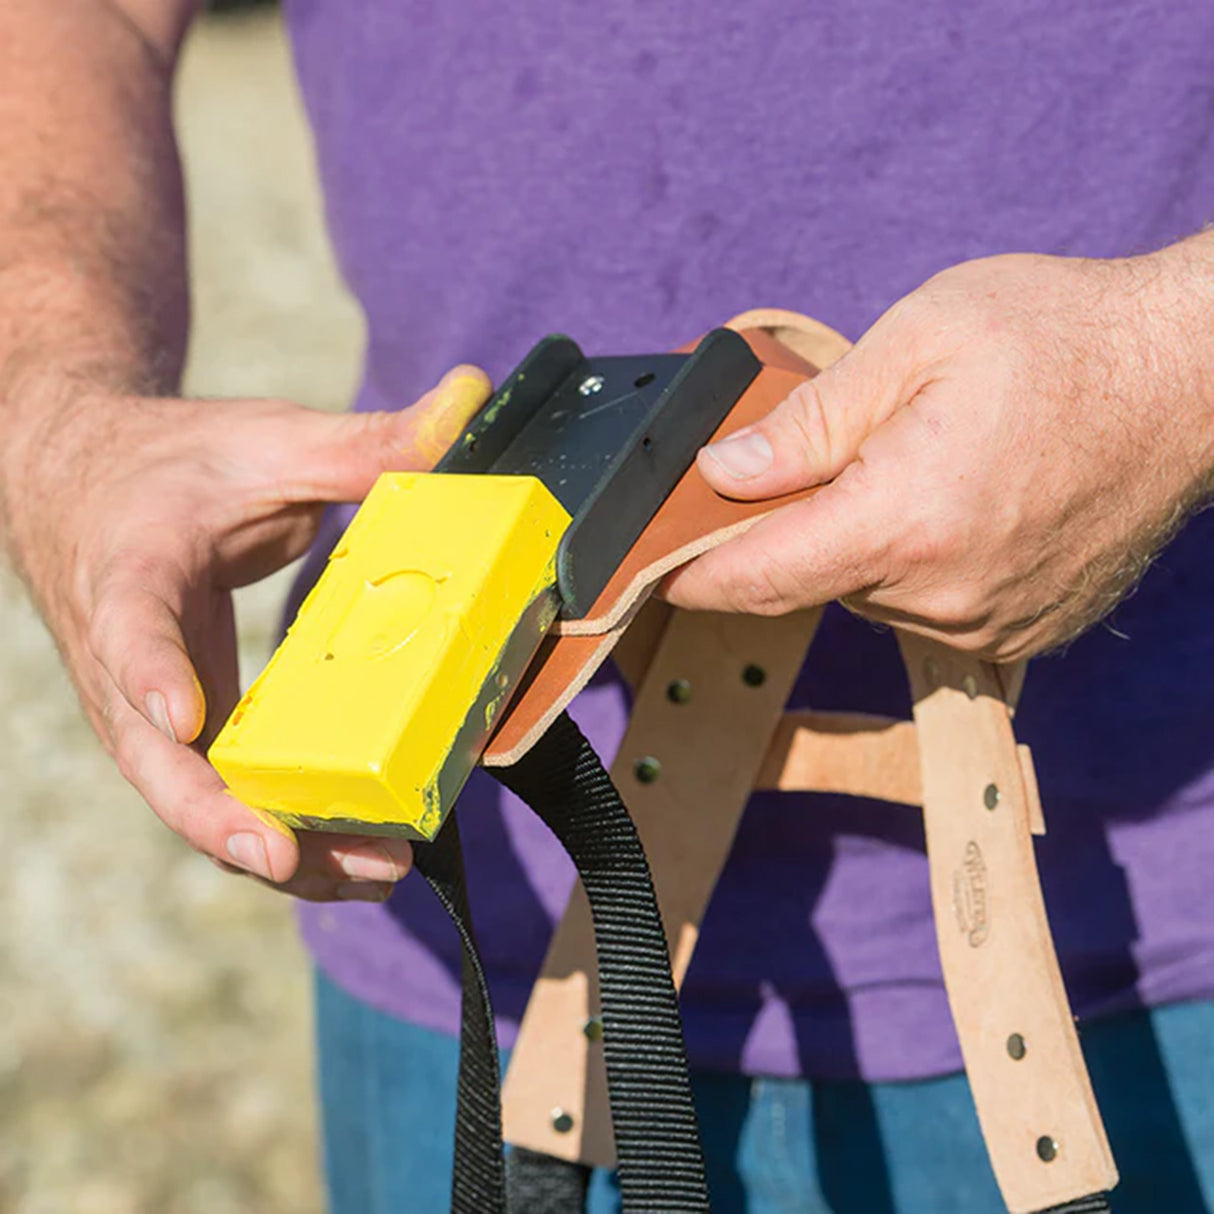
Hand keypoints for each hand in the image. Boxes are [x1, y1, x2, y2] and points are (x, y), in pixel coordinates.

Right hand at [2, 365, 490, 897]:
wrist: (80, 485)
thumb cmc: (171, 464)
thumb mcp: (265, 440)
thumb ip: (364, 439)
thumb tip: (471, 395)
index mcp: (130, 571)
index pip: (126, 629)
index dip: (150, 675)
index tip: (182, 714)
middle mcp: (125, 661)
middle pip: (154, 759)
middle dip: (221, 815)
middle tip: (290, 852)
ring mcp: (148, 708)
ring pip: (193, 800)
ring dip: (272, 847)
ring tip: (371, 872)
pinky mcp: (181, 729)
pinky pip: (224, 793)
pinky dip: (283, 826)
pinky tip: (358, 853)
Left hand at [664, 246, 1213, 659]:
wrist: (1191, 379)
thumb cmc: (1062, 341)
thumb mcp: (916, 343)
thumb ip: (807, 421)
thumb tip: (722, 471)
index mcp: (903, 521)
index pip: (756, 578)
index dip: (692, 573)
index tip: (650, 569)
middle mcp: (942, 594)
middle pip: (812, 578)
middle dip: (795, 524)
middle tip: (828, 450)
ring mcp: (987, 624)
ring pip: (869, 592)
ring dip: (864, 538)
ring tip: (919, 462)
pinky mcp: (1020, 633)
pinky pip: (926, 608)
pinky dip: (916, 562)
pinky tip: (959, 501)